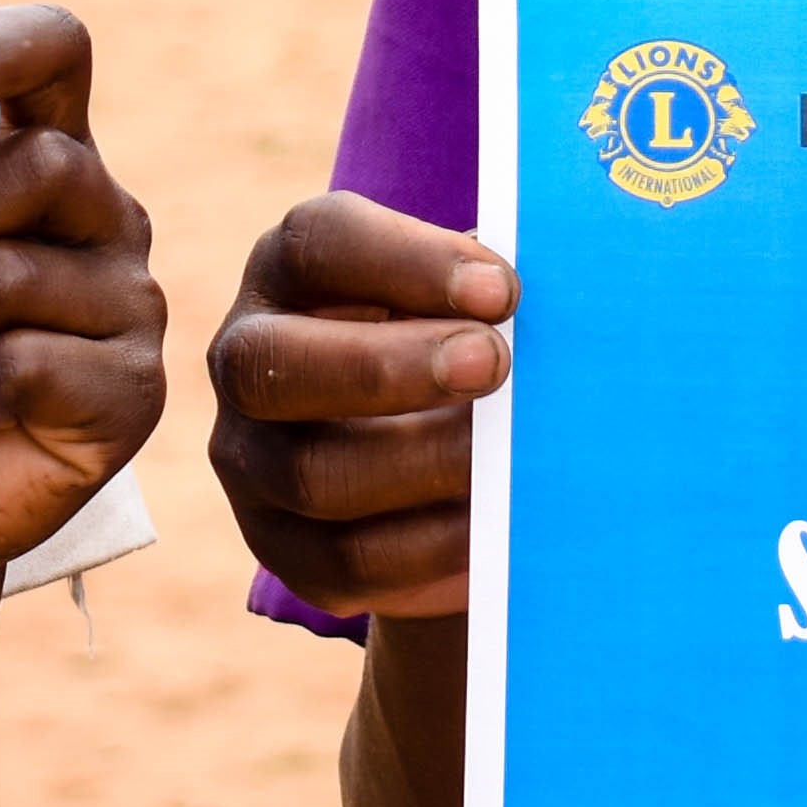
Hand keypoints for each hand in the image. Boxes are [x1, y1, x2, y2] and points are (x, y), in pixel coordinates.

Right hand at [206, 191, 511, 620]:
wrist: (424, 458)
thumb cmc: (453, 344)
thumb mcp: (458, 301)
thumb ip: (490, 297)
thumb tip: (561, 310)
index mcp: (288, 273)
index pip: (319, 244)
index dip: (407, 261)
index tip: (502, 291)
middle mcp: (245, 360)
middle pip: (274, 363)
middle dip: (388, 366)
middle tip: (493, 363)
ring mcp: (251, 460)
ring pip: (311, 474)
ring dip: (420, 462)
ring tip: (502, 455)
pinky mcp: (282, 547)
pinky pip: (346, 561)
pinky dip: (429, 546)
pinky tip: (489, 526)